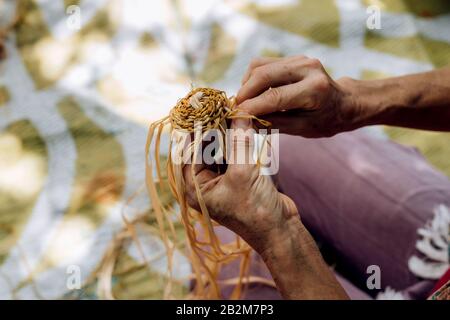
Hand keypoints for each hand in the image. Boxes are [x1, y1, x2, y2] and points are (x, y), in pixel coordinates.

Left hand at [183, 117, 298, 254]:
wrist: (280, 230)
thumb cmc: (255, 210)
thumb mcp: (243, 173)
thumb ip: (239, 142)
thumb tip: (239, 112)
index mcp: (196, 189)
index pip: (188, 153)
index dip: (193, 130)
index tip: (200, 109)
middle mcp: (205, 185)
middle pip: (203, 150)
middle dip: (212, 129)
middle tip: (218, 106)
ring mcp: (222, 181)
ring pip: (220, 151)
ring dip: (227, 133)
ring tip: (231, 111)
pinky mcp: (238, 178)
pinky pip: (234, 155)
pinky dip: (238, 142)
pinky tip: (243, 125)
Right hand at [236, 55, 361, 137]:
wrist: (344, 102)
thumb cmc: (325, 121)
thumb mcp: (303, 129)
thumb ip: (274, 123)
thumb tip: (245, 122)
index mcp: (314, 90)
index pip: (274, 97)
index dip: (251, 107)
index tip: (235, 116)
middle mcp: (308, 68)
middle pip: (263, 75)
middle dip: (244, 92)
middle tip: (234, 109)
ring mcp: (300, 59)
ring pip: (259, 66)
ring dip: (246, 84)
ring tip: (244, 102)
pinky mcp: (293, 57)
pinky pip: (264, 64)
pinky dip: (253, 78)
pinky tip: (253, 93)